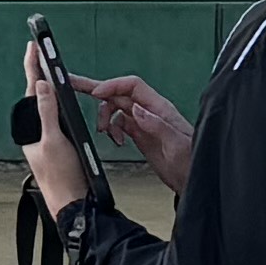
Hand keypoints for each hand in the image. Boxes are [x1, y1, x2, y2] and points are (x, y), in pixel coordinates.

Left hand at [17, 38, 92, 218]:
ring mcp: (45, 138)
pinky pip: (51, 118)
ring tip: (43, 69)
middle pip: (36, 95)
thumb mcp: (54, 141)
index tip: (33, 46)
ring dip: (43, 87)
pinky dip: (53, 104)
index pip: (31, 90)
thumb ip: (46, 113)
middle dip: (36, 72)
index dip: (33, 66)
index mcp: (32, 127)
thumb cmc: (62, 179)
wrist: (72, 204)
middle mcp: (36, 131)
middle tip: (36, 52)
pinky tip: (56, 103)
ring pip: (43, 106)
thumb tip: (41, 86)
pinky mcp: (54, 146)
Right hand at [76, 72, 195, 193]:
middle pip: (118, 93)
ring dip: (104, 117)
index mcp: (159, 108)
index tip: (95, 93)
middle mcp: (150, 112)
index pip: (132, 86)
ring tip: (103, 131)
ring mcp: (143, 122)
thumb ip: (156, 125)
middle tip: (73, 84)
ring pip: (115, 108)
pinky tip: (116, 140)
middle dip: (96, 89)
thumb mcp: (176, 145)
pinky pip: (118, 124)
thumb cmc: (191, 161)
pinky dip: (111, 129)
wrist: (193, 180)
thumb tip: (136, 110)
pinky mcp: (139, 134)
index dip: (112, 85)